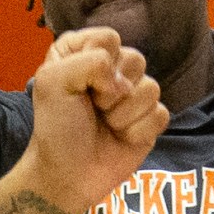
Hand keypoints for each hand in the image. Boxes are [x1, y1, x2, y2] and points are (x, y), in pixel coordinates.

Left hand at [18, 27, 167, 211]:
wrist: (69, 174)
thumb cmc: (58, 128)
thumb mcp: (52, 82)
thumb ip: (86, 61)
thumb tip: (121, 81)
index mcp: (84, 51)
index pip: (108, 39)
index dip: (97, 64)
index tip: (81, 87)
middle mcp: (111, 68)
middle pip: (135, 59)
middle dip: (112, 91)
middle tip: (95, 109)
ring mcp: (133, 94)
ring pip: (151, 87)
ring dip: (124, 114)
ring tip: (107, 125)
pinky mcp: (150, 119)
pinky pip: (161, 114)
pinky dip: (138, 131)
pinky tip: (122, 138)